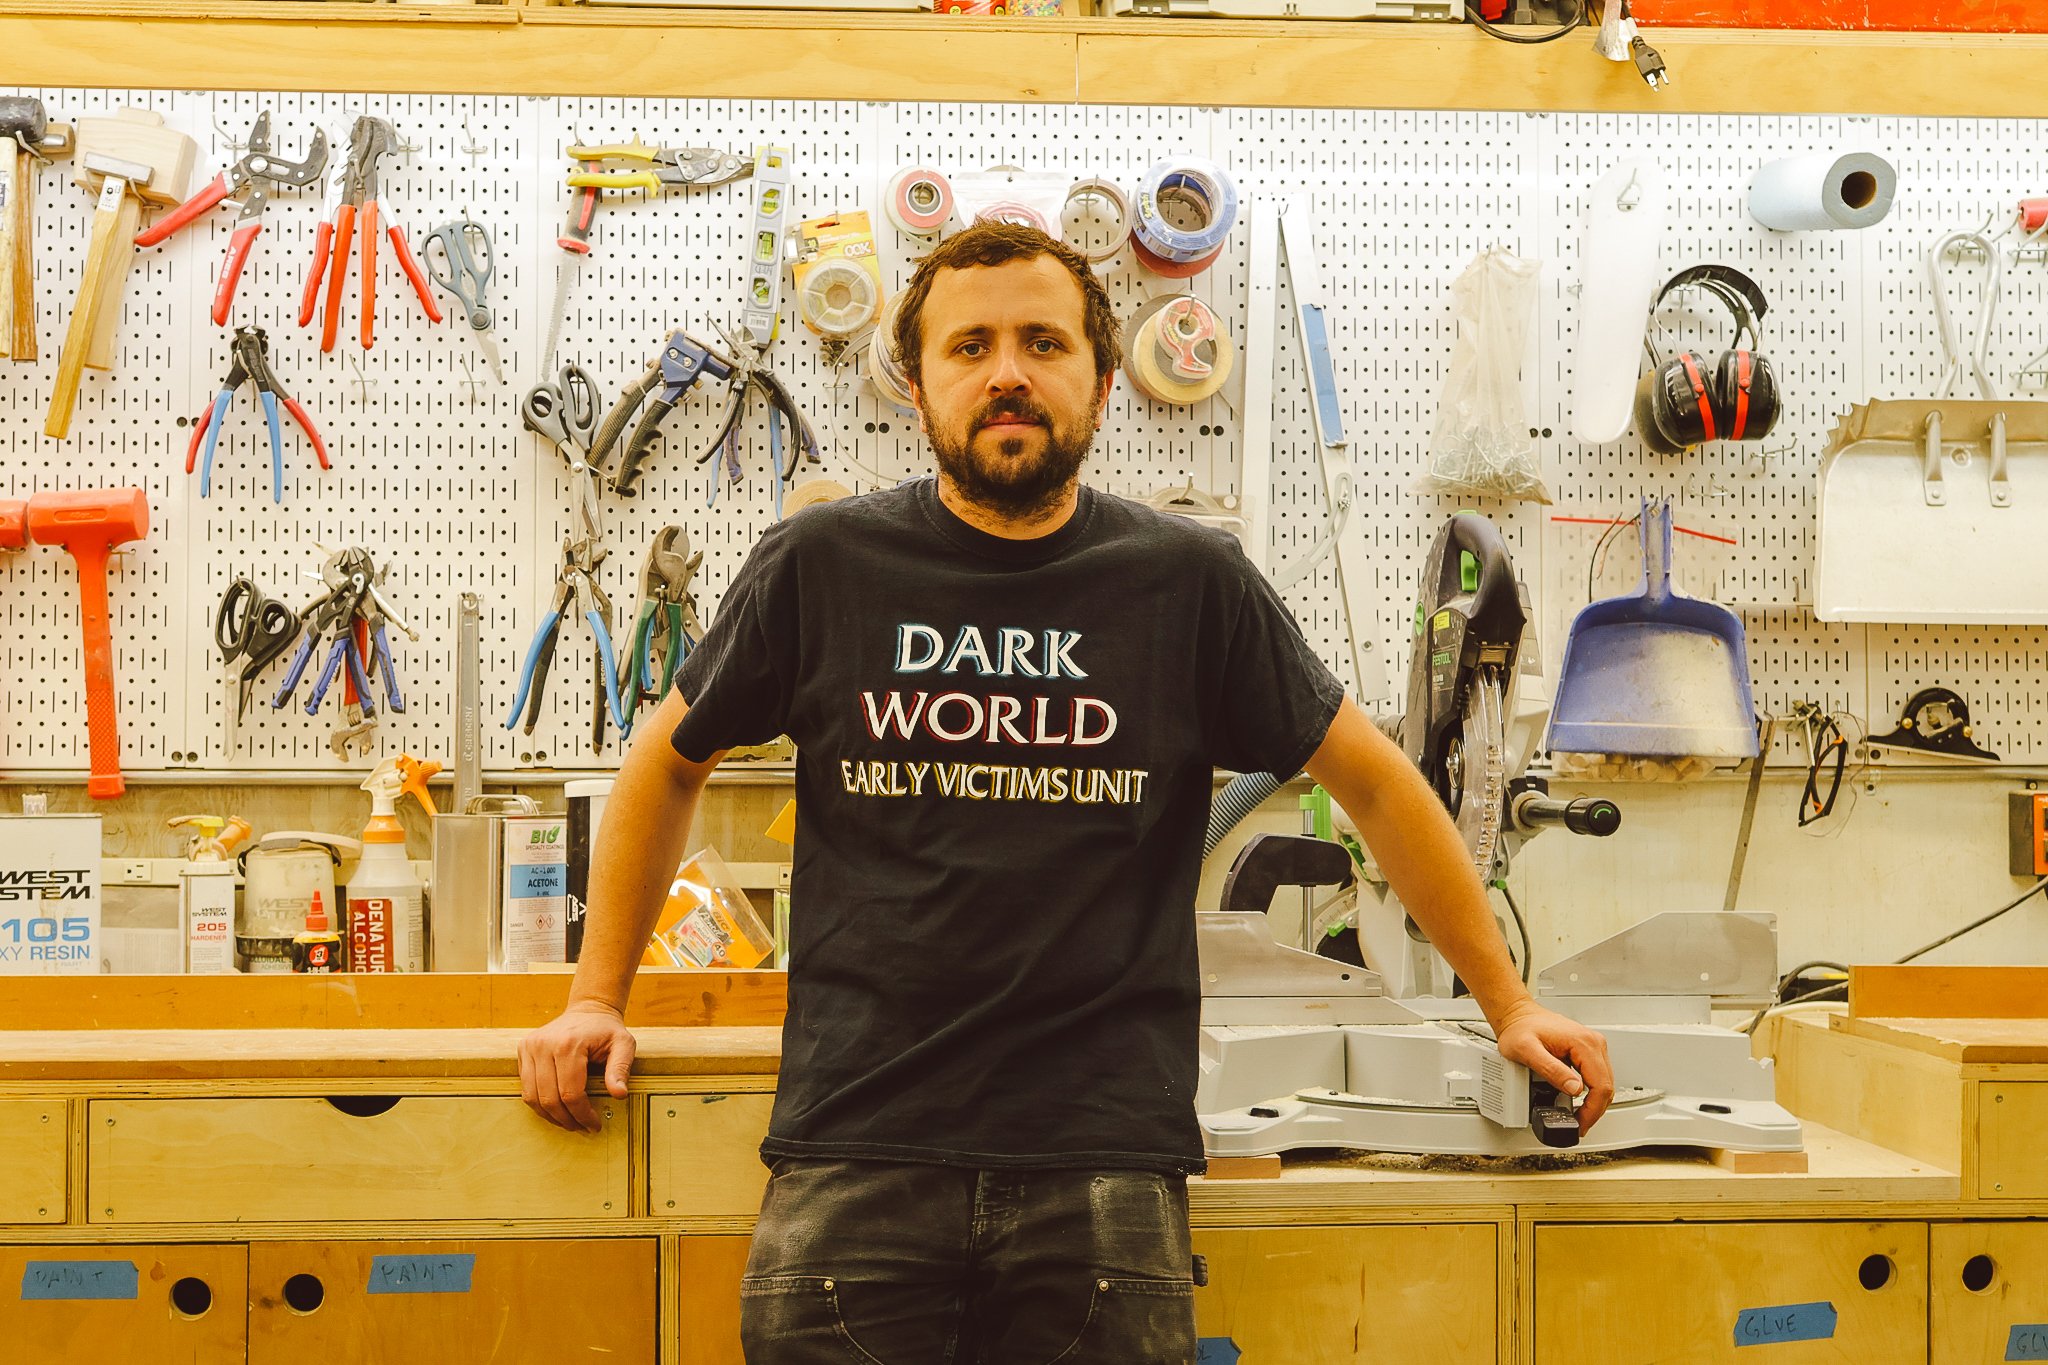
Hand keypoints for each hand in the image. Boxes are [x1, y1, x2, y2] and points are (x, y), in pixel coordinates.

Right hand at [518, 1001, 636, 1131]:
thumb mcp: (623, 1045)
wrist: (588, 1010)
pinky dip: (539, 1103)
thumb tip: (619, 1094)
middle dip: (566, 1119)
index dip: (582, 1115)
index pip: (571, 1093)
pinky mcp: (523, 1049)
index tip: (594, 1125)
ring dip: (550, 1115)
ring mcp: (530, 1046)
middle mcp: (544, 1045)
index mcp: (569, 1044)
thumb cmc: (607, 1030)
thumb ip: (621, 1069)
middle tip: (581, 1127)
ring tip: (569, 1121)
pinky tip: (556, 1108)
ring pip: (532, 1096)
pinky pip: (525, 1087)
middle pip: (549, 1098)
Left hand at [1493, 1001, 1614, 1134]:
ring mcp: (1593, 1046)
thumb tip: (1575, 1089)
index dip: (1593, 1110)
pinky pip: (1598, 1077)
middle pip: (1607, 1086)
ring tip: (1579, 1117)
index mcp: (1584, 1042)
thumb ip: (1551, 1070)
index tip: (1581, 1124)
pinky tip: (1580, 1102)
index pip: (1601, 1085)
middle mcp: (1593, 1042)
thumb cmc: (1520, 1028)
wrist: (1518, 1015)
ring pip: (1605, 1083)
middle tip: (1579, 1125)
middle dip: (1594, 1110)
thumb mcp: (1527, 1051)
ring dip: (1594, 1103)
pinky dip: (1592, 1093)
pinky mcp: (1588, 1050)